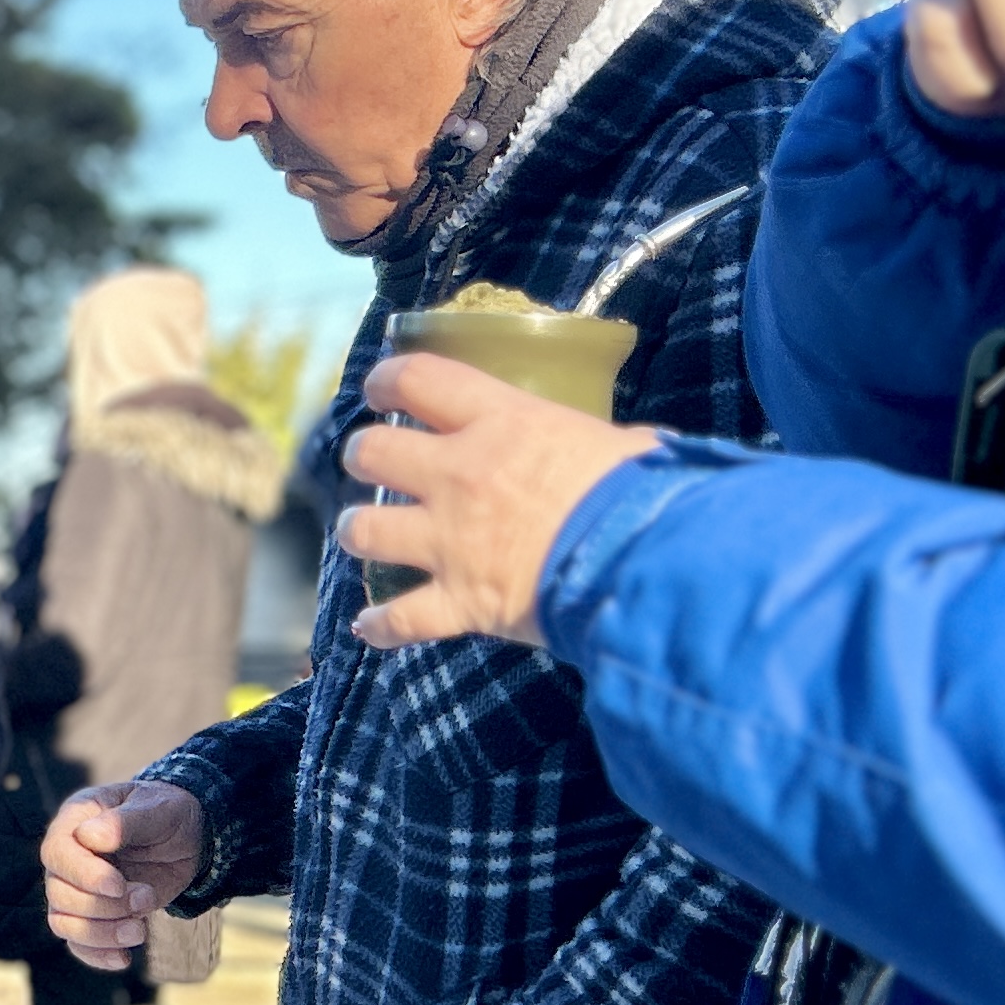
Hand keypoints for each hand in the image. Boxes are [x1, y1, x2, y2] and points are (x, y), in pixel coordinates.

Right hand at [42, 779, 206, 971]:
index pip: (57, 854)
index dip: (84, 876)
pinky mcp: (92, 915)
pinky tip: (124, 958)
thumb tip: (88, 837)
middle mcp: (68, 858)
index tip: (120, 885)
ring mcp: (76, 889)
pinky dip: (97, 955)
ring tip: (139, 930)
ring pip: (63, 923)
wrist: (188, 838)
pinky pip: (78, 943)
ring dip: (100, 934)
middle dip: (103, 906)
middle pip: (59, 894)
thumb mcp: (155, 809)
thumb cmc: (168, 814)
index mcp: (75, 822)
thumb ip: (124, 822)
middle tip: (146, 898)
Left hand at [341, 354, 658, 652]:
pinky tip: (370, 626)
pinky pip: (397, 619)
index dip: (386, 380)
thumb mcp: (626, 447)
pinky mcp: (458, 602)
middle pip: (372, 452)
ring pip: (363, 529)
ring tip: (363, 530)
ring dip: (357, 529)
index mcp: (501, 423)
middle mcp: (460, 475)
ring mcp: (450, 541)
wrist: (646, 566)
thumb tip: (634, 452)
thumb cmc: (646, 499)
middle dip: (363, 454)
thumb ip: (607, 445)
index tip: (380, 389)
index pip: (418, 378)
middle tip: (371, 460)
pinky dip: (379, 626)